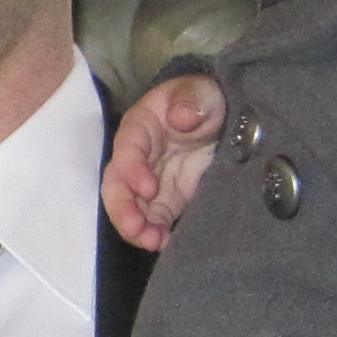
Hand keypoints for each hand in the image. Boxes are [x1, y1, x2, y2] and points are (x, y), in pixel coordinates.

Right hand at [102, 71, 224, 249]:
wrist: (219, 114)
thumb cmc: (202, 98)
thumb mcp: (200, 93)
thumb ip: (190, 101)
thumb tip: (181, 118)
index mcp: (139, 129)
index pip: (127, 151)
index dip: (132, 171)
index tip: (149, 188)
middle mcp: (137, 158)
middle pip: (117, 186)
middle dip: (123, 210)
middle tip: (137, 229)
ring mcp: (151, 180)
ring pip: (132, 208)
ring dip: (137, 228)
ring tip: (153, 242)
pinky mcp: (168, 198)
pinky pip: (155, 218)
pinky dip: (157, 233)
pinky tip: (166, 243)